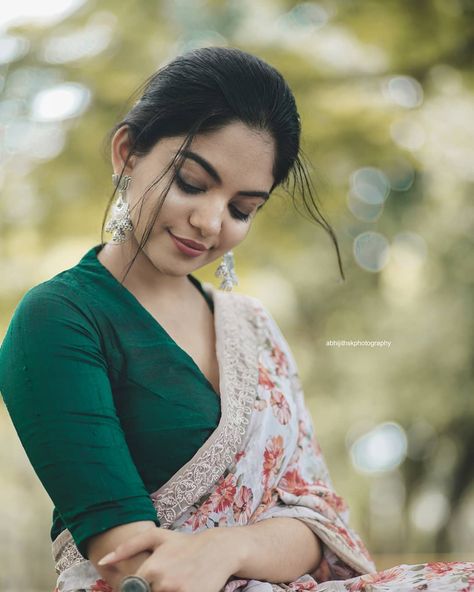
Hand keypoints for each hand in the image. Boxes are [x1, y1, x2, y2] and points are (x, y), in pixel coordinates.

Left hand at [97, 527, 238, 591]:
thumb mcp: (158, 537)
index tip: (150, 582)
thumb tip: (103, 561)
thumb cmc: (185, 544)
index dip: (140, 588)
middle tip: (169, 579)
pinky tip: (185, 586)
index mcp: (151, 568)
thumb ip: (129, 547)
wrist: (218, 549)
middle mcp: (163, 582)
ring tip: (177, 582)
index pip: (133, 590)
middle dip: (156, 589)